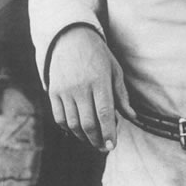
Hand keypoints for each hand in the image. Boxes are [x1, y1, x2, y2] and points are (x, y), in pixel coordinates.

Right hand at [48, 26, 135, 151]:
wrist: (71, 38)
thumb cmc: (98, 55)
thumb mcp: (114, 69)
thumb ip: (121, 94)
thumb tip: (132, 116)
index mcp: (99, 80)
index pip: (104, 113)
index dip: (109, 132)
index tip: (112, 146)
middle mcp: (81, 87)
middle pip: (88, 123)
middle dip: (97, 140)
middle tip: (104, 147)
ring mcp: (65, 90)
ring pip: (73, 124)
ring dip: (84, 137)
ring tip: (93, 140)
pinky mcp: (53, 92)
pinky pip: (60, 118)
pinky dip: (69, 129)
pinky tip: (78, 130)